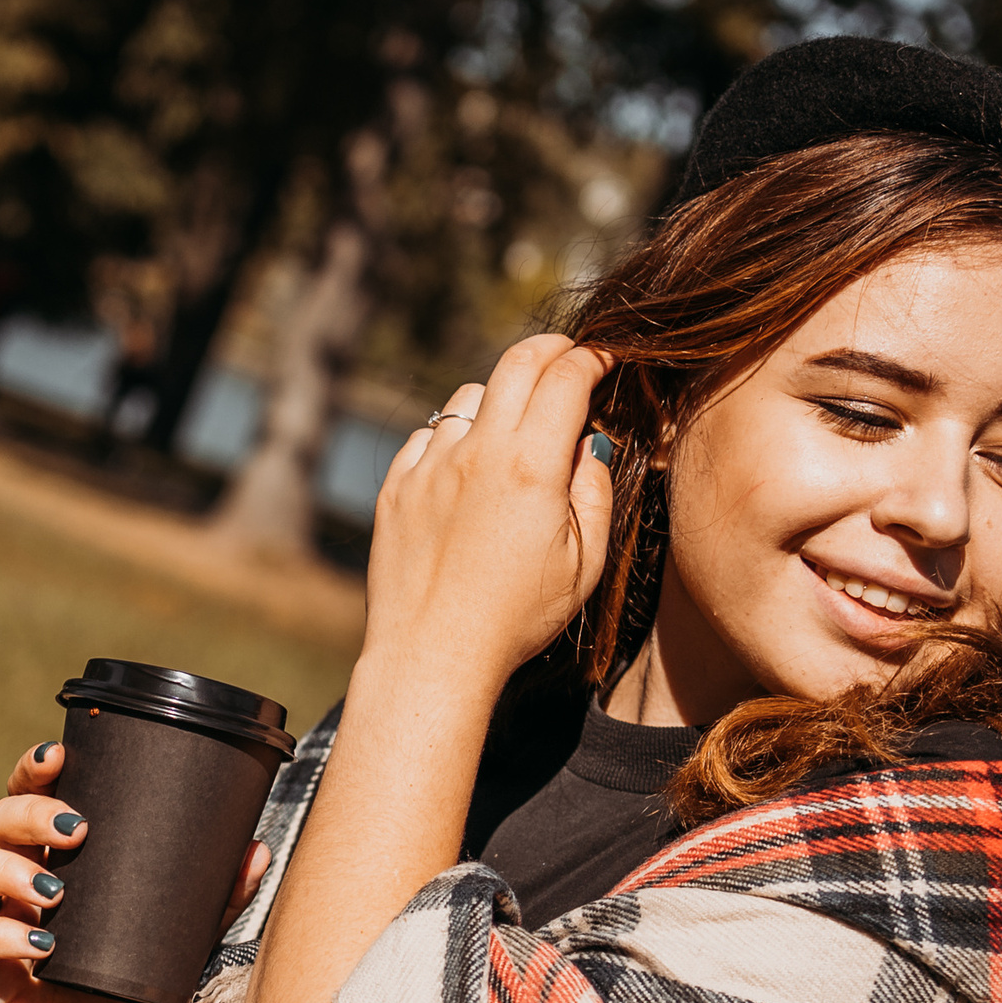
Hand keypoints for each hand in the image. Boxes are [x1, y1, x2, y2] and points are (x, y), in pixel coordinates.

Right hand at [0, 741, 270, 1002]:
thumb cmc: (136, 998)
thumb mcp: (180, 942)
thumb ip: (214, 899)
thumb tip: (257, 849)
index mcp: (54, 864)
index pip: (28, 799)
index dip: (32, 771)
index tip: (58, 755)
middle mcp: (15, 889)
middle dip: (30, 813)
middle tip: (79, 831)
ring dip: (7, 868)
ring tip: (57, 891)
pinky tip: (40, 941)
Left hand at [367, 335, 614, 692]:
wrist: (433, 654)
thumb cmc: (516, 618)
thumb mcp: (584, 563)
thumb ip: (593, 493)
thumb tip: (586, 447)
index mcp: (530, 467)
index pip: (567, 379)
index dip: (593, 359)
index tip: (605, 361)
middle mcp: (476, 453)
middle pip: (515, 363)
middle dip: (550, 349)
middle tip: (567, 355)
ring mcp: (430, 466)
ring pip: (468, 396)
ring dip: (499, 397)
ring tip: (514, 426)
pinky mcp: (396, 486)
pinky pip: (429, 436)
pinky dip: (454, 437)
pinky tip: (467, 465)